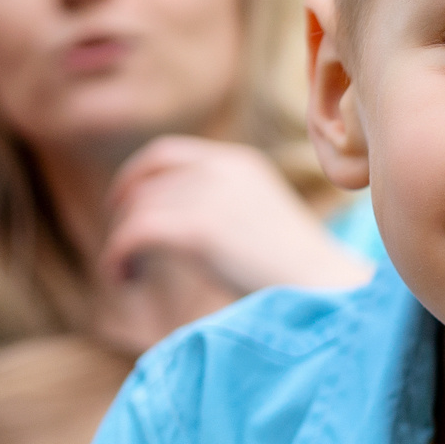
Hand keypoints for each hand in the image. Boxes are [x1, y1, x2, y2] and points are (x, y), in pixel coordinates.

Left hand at [102, 136, 371, 302]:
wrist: (326, 289)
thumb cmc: (302, 272)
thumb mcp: (262, 221)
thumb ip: (225, 209)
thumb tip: (183, 228)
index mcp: (239, 163)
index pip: (167, 154)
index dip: (135, 176)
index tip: (121, 203)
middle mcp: (221, 169)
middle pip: (146, 183)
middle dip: (125, 212)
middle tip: (119, 246)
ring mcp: (208, 196)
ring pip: (137, 211)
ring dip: (122, 242)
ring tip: (125, 274)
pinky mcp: (197, 230)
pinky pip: (134, 235)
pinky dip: (118, 256)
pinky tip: (123, 278)